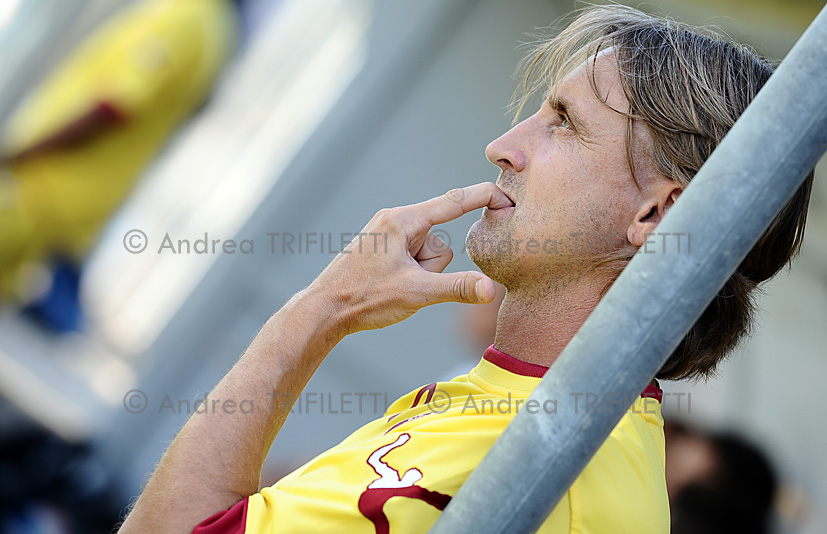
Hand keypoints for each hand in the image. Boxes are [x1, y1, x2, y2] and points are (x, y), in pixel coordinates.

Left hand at [309, 182, 513, 334]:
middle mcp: (395, 221)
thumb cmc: (363, 298)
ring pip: (427, 255)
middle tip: (405, 283)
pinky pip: (414, 260)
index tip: (506, 196)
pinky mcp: (384, 249)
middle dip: (433, 268)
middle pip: (440, 242)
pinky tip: (388, 286)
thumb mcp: (415, 293)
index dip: (484, 197)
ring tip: (393, 286)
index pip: (453, 203)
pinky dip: (410, 276)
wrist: (324, 310)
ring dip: (420, 275)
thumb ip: (457, 288)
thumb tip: (491, 289)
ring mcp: (388, 235)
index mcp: (402, 221)